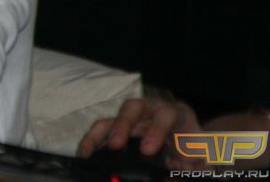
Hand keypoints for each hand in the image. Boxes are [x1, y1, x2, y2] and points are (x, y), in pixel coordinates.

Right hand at [78, 97, 200, 165]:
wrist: (194, 149)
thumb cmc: (195, 152)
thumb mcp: (199, 162)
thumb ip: (189, 170)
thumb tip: (168, 179)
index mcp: (177, 115)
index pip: (166, 115)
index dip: (156, 130)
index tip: (147, 150)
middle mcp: (152, 110)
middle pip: (134, 108)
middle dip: (122, 125)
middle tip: (115, 145)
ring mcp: (134, 118)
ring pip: (113, 116)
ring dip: (99, 133)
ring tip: (87, 150)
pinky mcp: (121, 127)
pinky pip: (103, 129)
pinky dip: (92, 140)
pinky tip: (84, 153)